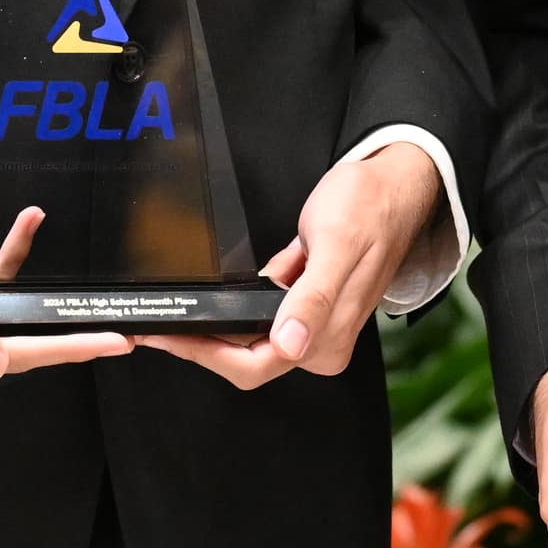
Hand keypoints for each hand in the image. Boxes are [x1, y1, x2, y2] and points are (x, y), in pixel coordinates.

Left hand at [134, 138, 445, 387]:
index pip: (256, 364)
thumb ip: (312, 297)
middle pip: (246, 360)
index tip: (170, 336)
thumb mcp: (337, 244)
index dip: (207, 355)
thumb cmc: (370, 207)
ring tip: (171, 317)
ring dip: (211, 333)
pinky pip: (258, 321)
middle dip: (200, 347)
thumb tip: (290, 343)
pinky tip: (211, 301)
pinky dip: (231, 315)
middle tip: (154, 328)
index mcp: (328, 338)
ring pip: (248, 343)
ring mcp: (312, 325)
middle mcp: (320, 340)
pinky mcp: (305, 306)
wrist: (393, 182)